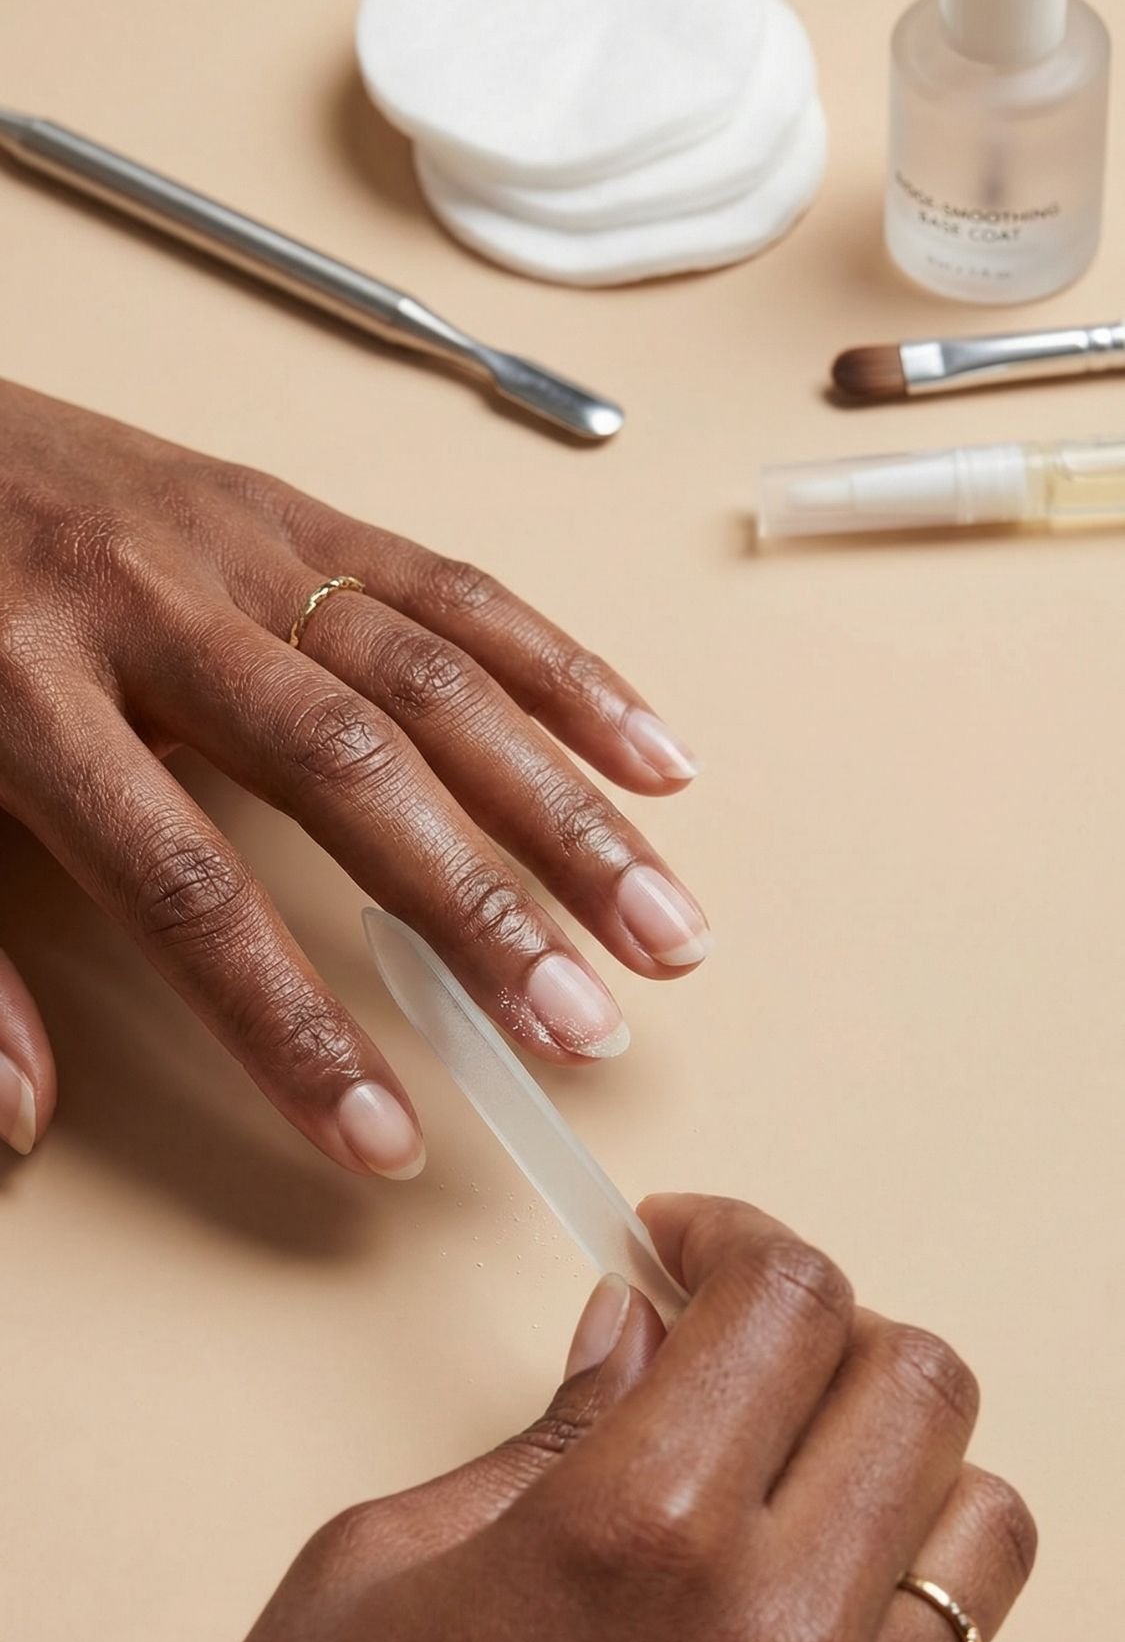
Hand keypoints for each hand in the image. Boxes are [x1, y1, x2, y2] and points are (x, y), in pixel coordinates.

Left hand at [0, 380, 706, 1170]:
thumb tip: (22, 1108)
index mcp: (24, 693)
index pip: (184, 889)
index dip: (292, 1024)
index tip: (381, 1134)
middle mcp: (153, 610)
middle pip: (348, 774)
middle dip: (482, 914)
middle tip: (580, 1029)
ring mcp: (240, 546)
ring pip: (435, 679)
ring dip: (565, 809)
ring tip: (664, 924)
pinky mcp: (295, 507)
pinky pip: (453, 584)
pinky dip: (564, 672)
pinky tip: (650, 757)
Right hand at [61, 1195, 1034, 1641]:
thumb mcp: (386, 1556)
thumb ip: (548, 1427)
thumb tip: (635, 1334)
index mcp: (639, 1527)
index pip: (788, 1297)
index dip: (733, 1237)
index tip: (681, 1248)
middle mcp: (775, 1636)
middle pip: (918, 1382)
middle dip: (826, 1328)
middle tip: (732, 1345)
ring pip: (982, 1527)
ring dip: (891, 1464)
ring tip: (785, 1473)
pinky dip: (908, 1616)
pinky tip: (803, 1613)